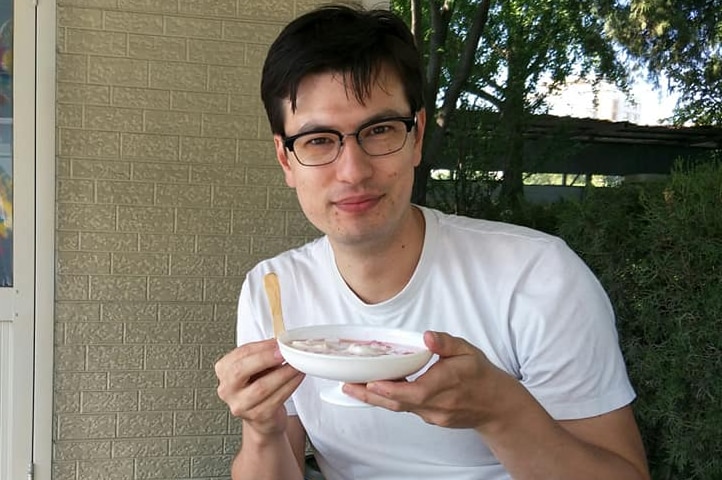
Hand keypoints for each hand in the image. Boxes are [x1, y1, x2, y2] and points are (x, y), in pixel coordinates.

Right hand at [215, 339, 304, 435]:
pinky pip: (275, 398)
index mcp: (224, 370)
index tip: (278, 342)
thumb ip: (264, 354)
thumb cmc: (258, 386)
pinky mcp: (257, 416)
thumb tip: (280, 344)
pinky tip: (297, 377)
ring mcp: (240, 405)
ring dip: (283, 373)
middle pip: (241, 371)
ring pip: (261, 387)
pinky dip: (290, 385)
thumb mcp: (256, 367)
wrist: (263, 416)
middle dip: (265, 359)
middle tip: (283, 353)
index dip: (261, 347)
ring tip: (295, 364)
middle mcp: (227, 389)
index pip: (240, 354)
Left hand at [343, 331, 513, 428]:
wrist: (496, 406)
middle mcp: (438, 404)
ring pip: (400, 408)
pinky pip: (406, 409)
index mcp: (447, 384)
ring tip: (352, 387)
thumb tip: (428, 336)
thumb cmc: (481, 375)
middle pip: (399, 403)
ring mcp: (434, 415)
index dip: (391, 389)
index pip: (415, 391)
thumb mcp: (468, 351)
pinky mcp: (431, 419)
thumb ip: (446, 343)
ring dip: (375, 398)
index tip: (371, 381)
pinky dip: (389, 400)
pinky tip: (374, 390)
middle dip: (371, 394)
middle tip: (348, 384)